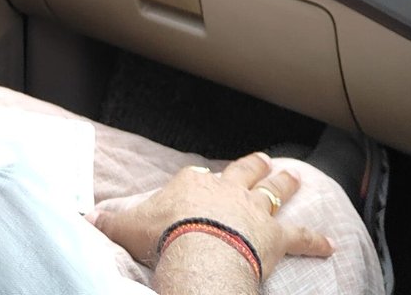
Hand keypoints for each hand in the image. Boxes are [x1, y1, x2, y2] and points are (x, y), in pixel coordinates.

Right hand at [93, 153, 333, 279]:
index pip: (196, 176)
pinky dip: (315, 241)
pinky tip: (329, 244)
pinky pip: (300, 237)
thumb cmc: (162, 238)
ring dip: (284, 186)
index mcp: (191, 185)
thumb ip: (106, 223)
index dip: (200, 179)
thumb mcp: (125, 227)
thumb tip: (81, 220)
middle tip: (264, 159)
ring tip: (294, 178)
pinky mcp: (275, 238)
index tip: (202, 178)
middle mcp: (225, 191)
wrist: (198, 251)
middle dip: (253, 165)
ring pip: (273, 193)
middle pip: (242, 172)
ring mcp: (253, 212)